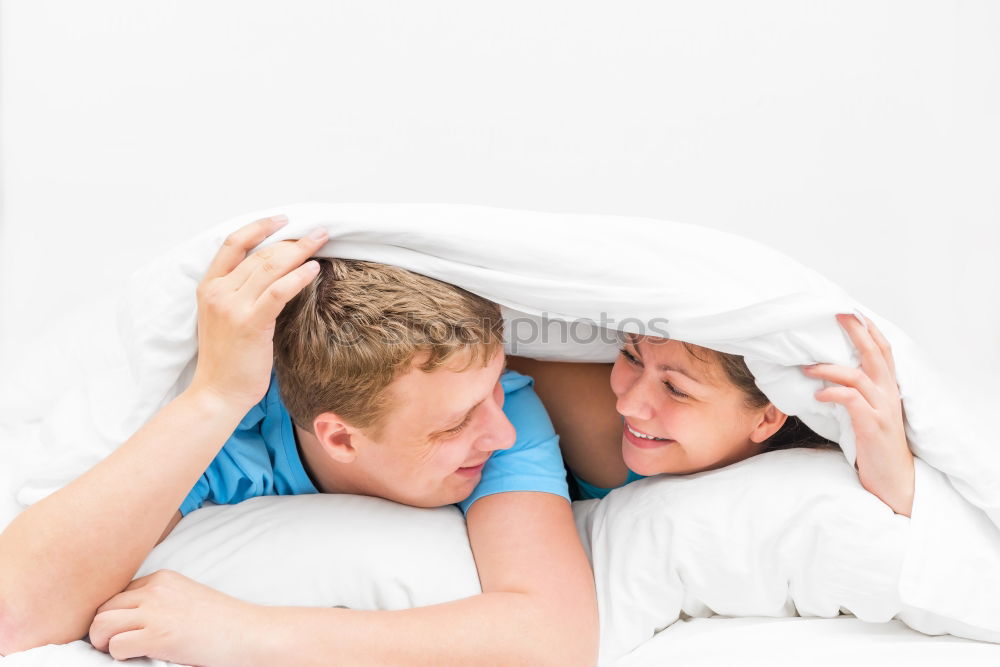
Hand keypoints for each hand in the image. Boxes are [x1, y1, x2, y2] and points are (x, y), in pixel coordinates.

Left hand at [89, 570, 260, 664]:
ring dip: (103, 641)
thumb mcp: (188, 598)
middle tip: (112, 644)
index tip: (124, 629)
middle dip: (102, 628)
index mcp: (162, 578)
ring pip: (102, 624)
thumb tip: (130, 618)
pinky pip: (116, 646)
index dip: (116, 614)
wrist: (248, 633)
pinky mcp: (157, 636)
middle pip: (104, 607)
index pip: (118, 594)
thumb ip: (161, 600)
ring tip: (116, 651)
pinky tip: (135, 657)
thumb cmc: (223, 622)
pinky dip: (118, 655)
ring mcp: (155, 612)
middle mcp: (155, 590)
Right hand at [188, 215, 328, 410]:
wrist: (217, 393)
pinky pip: (278, 291)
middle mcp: (218, 292)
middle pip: (260, 254)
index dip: (259, 227)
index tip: (282, 219)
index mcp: (209, 288)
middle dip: (292, 240)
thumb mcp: (225, 318)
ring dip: (300, 251)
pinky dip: (298, 277)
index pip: (233, 244)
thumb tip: (275, 275)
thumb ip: (241, 294)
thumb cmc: (227, 360)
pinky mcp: (250, 323)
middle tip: (318, 232)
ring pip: (270, 267)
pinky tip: (314, 269)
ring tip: (322, 242)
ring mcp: (232, 306)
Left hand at [803, 314, 914, 515]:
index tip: (852, 311)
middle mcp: (889, 394)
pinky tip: (817, 395)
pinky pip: (852, 401)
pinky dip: (833, 393)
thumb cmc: (875, 446)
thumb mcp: (868, 414)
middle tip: (837, 314)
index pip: (883, 351)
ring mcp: (882, 409)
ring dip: (830, 368)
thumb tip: (826, 376)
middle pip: (876, 354)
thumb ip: (856, 393)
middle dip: (857, 332)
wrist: (894, 480)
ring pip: (858, 376)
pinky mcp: (873, 425)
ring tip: (806, 367)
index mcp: (888, 389)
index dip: (869, 330)